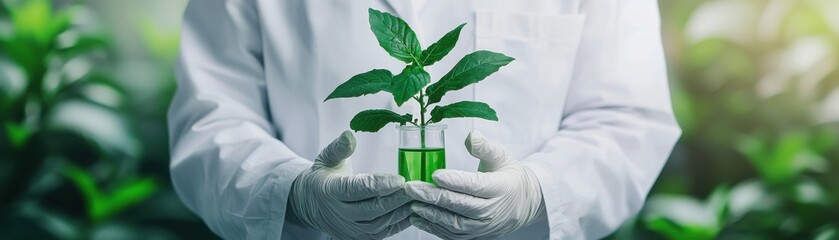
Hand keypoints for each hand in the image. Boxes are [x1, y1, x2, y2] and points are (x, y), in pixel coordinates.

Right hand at [289, 131, 411, 238]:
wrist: (312, 204)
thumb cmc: (324, 177)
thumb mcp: (327, 158)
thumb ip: (339, 148)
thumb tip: (349, 135)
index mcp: (330, 190)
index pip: (355, 189)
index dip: (378, 185)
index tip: (399, 179)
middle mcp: (339, 213)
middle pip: (370, 209)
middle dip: (395, 199)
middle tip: (414, 188)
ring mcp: (349, 228)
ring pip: (378, 224)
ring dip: (399, 211)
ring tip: (415, 197)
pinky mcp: (359, 237)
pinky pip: (382, 233)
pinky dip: (398, 223)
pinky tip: (410, 210)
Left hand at [406, 131, 544, 238]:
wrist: (523, 204)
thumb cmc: (508, 177)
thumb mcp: (502, 156)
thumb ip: (485, 147)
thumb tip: (471, 136)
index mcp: (501, 188)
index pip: (476, 185)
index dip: (455, 181)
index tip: (435, 175)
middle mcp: (493, 211)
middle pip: (461, 206)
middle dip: (434, 197)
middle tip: (411, 188)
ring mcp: (484, 227)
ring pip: (455, 224)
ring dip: (431, 214)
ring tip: (411, 203)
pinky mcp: (476, 236)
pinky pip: (453, 235)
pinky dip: (434, 227)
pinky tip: (418, 217)